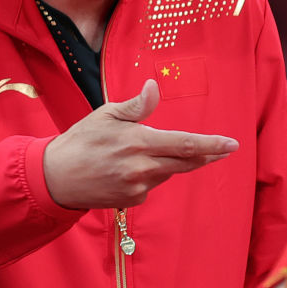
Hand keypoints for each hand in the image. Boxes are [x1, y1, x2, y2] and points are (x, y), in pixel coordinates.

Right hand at [43, 80, 238, 208]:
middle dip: (208, 156)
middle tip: (225, 149)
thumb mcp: (106, 115)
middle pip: (186, 163)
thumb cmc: (81, 140)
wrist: (54, 178)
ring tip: (146, 151)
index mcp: (138, 142)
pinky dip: (151, 174)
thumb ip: (137, 105)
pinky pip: (152, 184)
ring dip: (171, 162)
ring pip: (168, 173)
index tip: (232, 144)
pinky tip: (128, 169)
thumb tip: (155, 86)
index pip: (185, 144)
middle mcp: (141, 168)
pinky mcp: (131, 201)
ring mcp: (137, 187)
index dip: (212, 145)